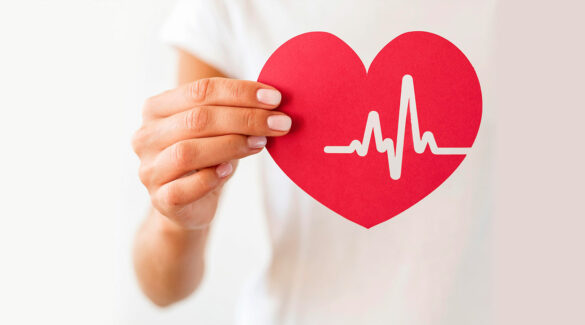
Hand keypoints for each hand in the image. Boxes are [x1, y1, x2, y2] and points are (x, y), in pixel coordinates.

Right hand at [132, 78, 289, 228]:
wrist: (189, 204)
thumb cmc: (207, 157)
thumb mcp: (218, 129)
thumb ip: (234, 111)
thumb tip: (273, 100)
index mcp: (157, 108)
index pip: (201, 91)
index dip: (240, 92)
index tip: (275, 98)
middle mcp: (146, 136)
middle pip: (198, 119)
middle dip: (245, 118)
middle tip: (280, 122)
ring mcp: (149, 169)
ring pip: (188, 151)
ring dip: (232, 145)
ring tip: (261, 143)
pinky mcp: (160, 199)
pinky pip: (184, 188)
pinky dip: (210, 178)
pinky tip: (229, 170)